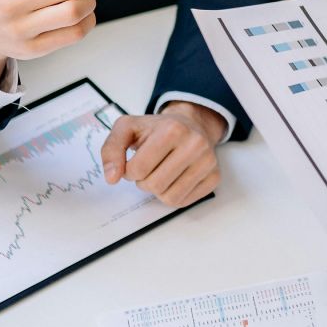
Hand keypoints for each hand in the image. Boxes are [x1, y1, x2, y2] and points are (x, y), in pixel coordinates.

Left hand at [99, 104, 222, 206]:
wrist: (190, 124)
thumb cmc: (156, 129)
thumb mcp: (127, 128)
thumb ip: (111, 149)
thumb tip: (112, 178)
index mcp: (172, 129)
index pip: (137, 170)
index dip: (129, 170)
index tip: (135, 160)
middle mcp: (195, 144)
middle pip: (154, 185)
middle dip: (144, 181)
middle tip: (149, 167)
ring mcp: (208, 162)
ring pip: (170, 197)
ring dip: (158, 190)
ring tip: (161, 173)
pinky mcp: (214, 177)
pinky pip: (184, 202)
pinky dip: (173, 195)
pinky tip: (174, 178)